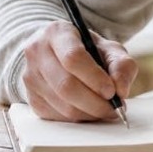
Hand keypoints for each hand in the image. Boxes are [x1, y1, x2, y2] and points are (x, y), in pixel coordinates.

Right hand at [21, 21, 137, 121]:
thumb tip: (121, 90)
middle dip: (95, 102)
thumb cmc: (87, 50)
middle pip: (66, 85)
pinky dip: (79, 118)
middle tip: (114, 108)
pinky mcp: (32, 99)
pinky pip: (58, 117)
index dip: (94, 78)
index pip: (73, 58)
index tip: (112, 91)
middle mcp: (37, 53)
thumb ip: (121, 65)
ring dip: (90, 113)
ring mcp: (31, 77)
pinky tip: (90, 111)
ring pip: (62, 105)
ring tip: (106, 110)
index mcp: (56, 32)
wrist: (58, 54)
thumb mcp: (108, 48)